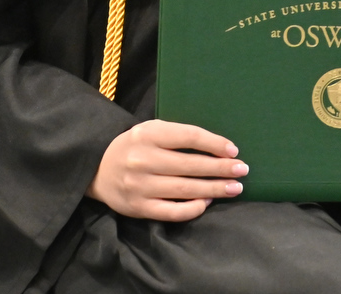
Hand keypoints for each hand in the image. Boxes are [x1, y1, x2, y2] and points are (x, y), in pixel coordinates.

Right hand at [87, 120, 245, 220]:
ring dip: (213, 189)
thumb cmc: (136, 146)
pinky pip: (170, 211)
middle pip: (190, 165)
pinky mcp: (137, 207)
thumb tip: (220, 148)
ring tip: (234, 188)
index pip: (189, 137)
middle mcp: (142, 160)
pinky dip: (192, 209)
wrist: (97, 169)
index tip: (234, 151)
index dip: (215, 143)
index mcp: (148, 135)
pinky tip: (207, 203)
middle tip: (243, 170)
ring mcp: (139, 186)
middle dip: (220, 168)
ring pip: (184, 189)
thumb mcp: (153, 130)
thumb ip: (180, 135)